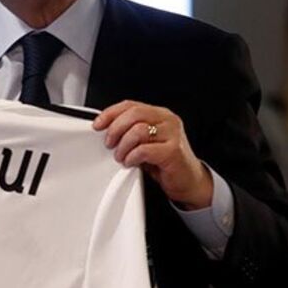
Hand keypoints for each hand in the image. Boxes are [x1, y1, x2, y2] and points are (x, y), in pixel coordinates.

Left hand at [93, 100, 212, 208]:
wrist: (188, 181)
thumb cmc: (165, 161)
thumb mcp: (145, 141)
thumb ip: (131, 131)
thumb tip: (105, 129)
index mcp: (160, 114)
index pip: (130, 105)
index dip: (110, 113)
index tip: (98, 124)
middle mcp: (168, 121)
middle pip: (133, 114)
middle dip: (115, 129)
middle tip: (109, 143)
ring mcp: (173, 135)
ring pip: (137, 130)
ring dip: (123, 146)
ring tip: (121, 156)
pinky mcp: (173, 151)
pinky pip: (144, 150)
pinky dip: (132, 156)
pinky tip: (131, 162)